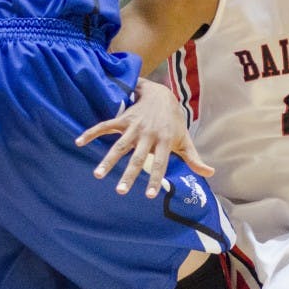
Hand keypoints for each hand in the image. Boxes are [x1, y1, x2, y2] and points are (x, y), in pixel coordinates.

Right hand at [75, 78, 213, 197]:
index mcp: (164, 141)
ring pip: (120, 145)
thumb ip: (194, 158)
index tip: (149, 195)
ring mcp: (135, 126)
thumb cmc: (174, 122)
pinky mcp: (123, 118)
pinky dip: (92, 132)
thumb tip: (209, 174)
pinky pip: (106, 125)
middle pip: (138, 158)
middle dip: (129, 174)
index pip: (160, 163)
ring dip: (108, 159)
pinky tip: (79, 141)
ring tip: (98, 175)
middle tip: (121, 191)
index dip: (155, 178)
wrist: (162, 94)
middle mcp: (149, 135)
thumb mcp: (185, 139)